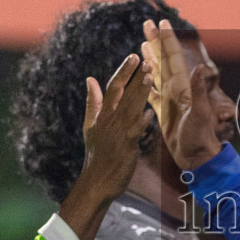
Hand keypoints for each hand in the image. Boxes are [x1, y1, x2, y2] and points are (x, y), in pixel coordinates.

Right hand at [74, 52, 153, 200]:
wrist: (96, 182)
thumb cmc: (96, 155)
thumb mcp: (89, 126)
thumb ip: (93, 102)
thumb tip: (90, 79)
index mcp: (102, 115)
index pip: (113, 87)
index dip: (124, 71)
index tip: (134, 57)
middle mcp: (109, 120)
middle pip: (123, 94)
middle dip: (135, 77)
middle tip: (147, 61)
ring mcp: (117, 133)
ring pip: (130, 108)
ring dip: (140, 93)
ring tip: (150, 77)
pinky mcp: (125, 146)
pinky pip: (135, 131)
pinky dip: (142, 121)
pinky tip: (150, 112)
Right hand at [141, 19, 222, 170]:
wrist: (196, 158)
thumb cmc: (200, 138)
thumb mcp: (200, 114)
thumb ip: (199, 92)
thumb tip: (201, 68)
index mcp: (183, 87)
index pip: (173, 58)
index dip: (167, 40)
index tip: (162, 22)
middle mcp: (176, 90)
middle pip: (163, 60)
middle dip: (156, 41)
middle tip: (148, 24)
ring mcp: (169, 100)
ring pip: (157, 73)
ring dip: (150, 57)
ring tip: (143, 43)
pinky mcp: (163, 112)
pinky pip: (151, 92)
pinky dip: (145, 81)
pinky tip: (141, 74)